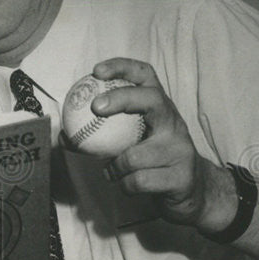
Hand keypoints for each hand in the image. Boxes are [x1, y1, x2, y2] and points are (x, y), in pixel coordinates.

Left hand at [92, 59, 234, 230]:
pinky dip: (125, 185)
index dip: (122, 67)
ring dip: (115, 167)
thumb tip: (65, 134)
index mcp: (160, 109)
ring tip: (112, 171)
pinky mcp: (181, 177)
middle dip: (122, 99)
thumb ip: (103, 135)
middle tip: (96, 107)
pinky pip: (139, 181)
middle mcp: (174, 123)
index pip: (146, 76)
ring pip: (135, 156)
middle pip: (152, 100)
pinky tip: (125, 185)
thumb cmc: (152, 162)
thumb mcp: (131, 142)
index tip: (97, 71)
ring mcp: (181, 149)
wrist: (192, 192)